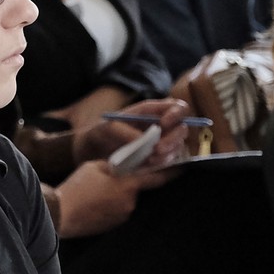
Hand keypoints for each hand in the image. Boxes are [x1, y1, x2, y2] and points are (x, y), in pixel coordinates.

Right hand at [51, 159, 179, 237]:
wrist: (59, 214)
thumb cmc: (76, 187)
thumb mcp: (96, 166)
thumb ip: (116, 165)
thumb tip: (125, 167)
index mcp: (128, 185)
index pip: (157, 177)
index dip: (171, 171)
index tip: (182, 166)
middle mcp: (130, 202)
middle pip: (137, 188)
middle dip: (130, 182)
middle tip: (114, 176)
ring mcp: (122, 216)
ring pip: (126, 200)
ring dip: (118, 194)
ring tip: (97, 191)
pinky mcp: (113, 225)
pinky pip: (117, 211)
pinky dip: (110, 205)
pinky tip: (95, 202)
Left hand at [75, 98, 192, 164]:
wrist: (91, 153)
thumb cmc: (99, 133)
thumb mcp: (107, 128)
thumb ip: (125, 131)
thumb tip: (145, 141)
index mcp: (151, 111)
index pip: (177, 107)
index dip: (177, 114)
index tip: (164, 124)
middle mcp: (160, 126)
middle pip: (183, 128)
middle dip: (173, 139)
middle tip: (157, 149)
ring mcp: (161, 143)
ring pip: (178, 147)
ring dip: (168, 154)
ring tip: (149, 160)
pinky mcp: (157, 160)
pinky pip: (170, 162)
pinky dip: (163, 165)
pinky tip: (148, 166)